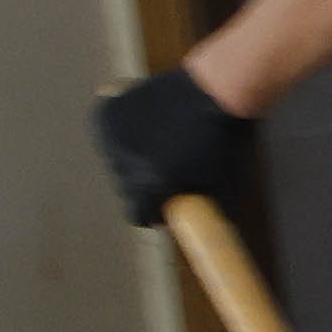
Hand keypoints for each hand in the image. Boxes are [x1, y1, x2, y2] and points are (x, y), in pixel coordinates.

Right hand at [94, 67, 257, 228]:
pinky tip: (149, 124)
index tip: (168, 199)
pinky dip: (124, 133)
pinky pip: (109, 136)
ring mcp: (111, 138)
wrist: (217, 90)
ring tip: (166, 138)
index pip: (139, 216)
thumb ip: (209, 218)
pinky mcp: (105, 114)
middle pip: (128, 188)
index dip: (156, 210)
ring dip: (136, 156)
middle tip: (175, 161)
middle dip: (148, 181)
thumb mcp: (226, 189)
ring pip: (117, 161)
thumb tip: (201, 241)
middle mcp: (123, 165)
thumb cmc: (226, 142)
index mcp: (148, 186)